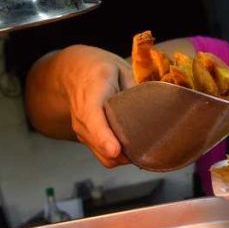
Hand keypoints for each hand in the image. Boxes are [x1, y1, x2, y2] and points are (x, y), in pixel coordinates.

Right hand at [27, 45, 134, 167]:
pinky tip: (132, 148)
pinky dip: (119, 158)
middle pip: (100, 146)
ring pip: (104, 156)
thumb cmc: (100, 70)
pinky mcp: (87, 140)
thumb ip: (133, 89)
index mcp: (91, 94)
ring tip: (141, 148)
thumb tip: (154, 108)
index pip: (93, 119)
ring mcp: (82, 131)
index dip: (104, 137)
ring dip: (123, 158)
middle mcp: (81, 117)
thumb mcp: (120, 69)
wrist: (74, 73)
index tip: (115, 150)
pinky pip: (104, 157)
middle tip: (146, 150)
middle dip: (122, 155)